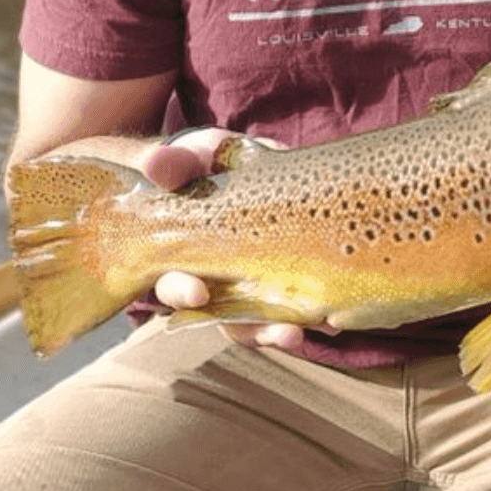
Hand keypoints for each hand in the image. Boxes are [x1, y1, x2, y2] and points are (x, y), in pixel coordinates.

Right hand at [142, 128, 311, 351]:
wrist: (230, 163)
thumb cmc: (197, 165)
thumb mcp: (184, 159)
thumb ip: (172, 165)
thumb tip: (155, 165)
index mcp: (180, 257)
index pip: (174, 284)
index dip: (183, 292)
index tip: (199, 293)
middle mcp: (210, 280)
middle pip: (222, 317)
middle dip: (250, 327)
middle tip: (283, 331)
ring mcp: (244, 283)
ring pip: (257, 320)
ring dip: (281, 329)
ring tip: (313, 328)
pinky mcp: (277, 276)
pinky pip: (291, 305)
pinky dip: (311, 312)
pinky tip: (334, 318)